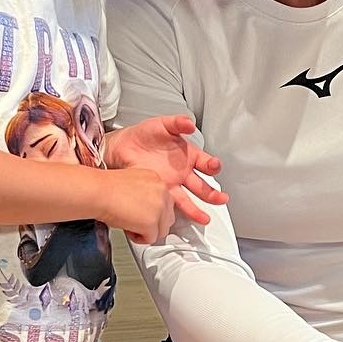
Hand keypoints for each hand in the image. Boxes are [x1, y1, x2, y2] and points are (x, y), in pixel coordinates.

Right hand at [100, 166, 176, 245]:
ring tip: (130, 225)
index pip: (165, 203)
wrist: (97, 192)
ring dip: (146, 232)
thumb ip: (144, 194)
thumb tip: (145, 209)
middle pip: (168, 218)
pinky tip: (127, 229)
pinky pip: (151, 239)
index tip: (140, 214)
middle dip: (152, 224)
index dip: (152, 213)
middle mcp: (162, 191)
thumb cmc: (105, 188)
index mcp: (156, 180)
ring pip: (162, 230)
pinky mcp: (152, 222)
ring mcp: (159, 207)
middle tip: (135, 222)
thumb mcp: (131, 184)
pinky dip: (138, 238)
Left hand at [104, 116, 226, 226]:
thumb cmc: (143, 136)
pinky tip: (176, 216)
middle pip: (201, 186)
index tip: (214, 167)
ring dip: (196, 209)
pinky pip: (169, 204)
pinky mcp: (158, 192)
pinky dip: (174, 211)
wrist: (122, 147)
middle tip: (220, 199)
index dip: (212, 165)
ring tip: (204, 218)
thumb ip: (177, 123)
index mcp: (188, 155)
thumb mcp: (162, 124)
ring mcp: (171, 184)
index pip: (205, 163)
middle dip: (212, 193)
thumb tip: (189, 124)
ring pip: (187, 199)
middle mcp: (182, 172)